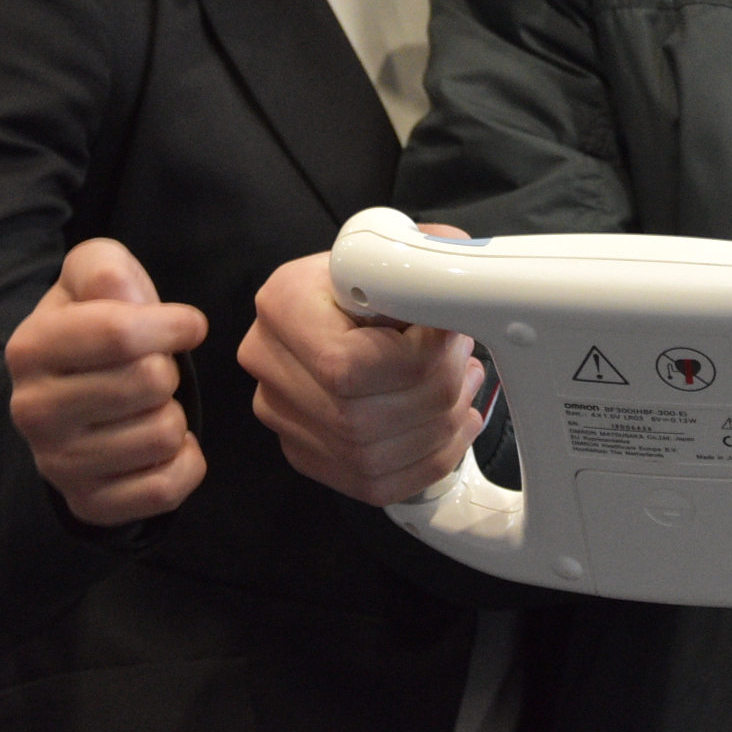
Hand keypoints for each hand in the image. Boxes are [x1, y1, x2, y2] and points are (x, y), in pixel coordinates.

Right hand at [4, 238, 208, 528]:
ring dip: (175, 415)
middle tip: (153, 371)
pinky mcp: (90, 504)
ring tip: (150, 406)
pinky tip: (164, 445)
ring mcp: (58, 465)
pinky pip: (167, 487)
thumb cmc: (93, 327)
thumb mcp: (90, 278)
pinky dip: (185, 462)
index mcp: (30, 348)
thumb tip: (122, 295)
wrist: (67, 398)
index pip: (121, 333)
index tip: (188, 324)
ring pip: (164, 434)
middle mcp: (33, 411)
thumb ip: (105, 269)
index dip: (172, 324)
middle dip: (169, 369)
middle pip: (151, 382)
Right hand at [239, 227, 485, 506]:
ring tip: (461, 390)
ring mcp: (281, 416)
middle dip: (434, 397)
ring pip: (369, 459)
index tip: (451, 337)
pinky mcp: (306, 453)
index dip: (415, 362)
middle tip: (463, 363)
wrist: (342, 300)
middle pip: (358, 418)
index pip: (345, 366)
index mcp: (283, 304)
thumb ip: (428, 257)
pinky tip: (452, 428)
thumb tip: (462, 277)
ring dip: (438, 431)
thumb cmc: (372, 276)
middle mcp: (268, 363)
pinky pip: (372, 485)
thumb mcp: (399, 246)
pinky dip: (427, 463)